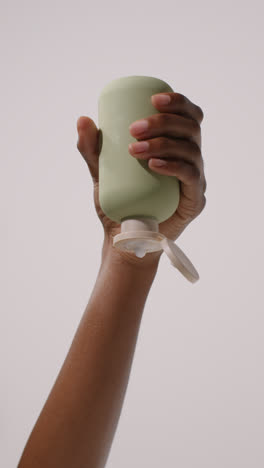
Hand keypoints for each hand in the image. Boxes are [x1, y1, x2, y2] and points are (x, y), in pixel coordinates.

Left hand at [76, 92, 205, 267]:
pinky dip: (173, 167)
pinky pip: (190, 177)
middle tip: (135, 129)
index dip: (177, 102)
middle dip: (164, 122)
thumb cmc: (119, 203)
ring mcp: (195, 180)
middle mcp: (190, 159)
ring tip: (135, 149)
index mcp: (176, 146)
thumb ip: (93, 149)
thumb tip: (83, 119)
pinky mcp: (195, 201)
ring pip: (190, 150)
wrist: (124, 238)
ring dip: (164, 144)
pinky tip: (154, 164)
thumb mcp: (102, 173)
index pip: (188, 116)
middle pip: (190, 128)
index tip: (152, 99)